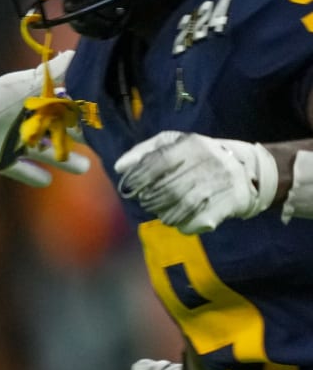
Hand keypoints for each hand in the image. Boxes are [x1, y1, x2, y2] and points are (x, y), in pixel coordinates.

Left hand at [0, 52, 90, 185]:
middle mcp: (26, 124)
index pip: (63, 109)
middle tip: (100, 144)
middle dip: (77, 137)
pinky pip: (22, 171)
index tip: (103, 117)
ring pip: (46, 153)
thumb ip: (52, 74)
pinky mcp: (1, 161)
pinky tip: (47, 181)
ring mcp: (13, 144)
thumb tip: (77, 54)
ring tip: (83, 167)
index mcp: (33, 105)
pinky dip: (34, 175)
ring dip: (64, 160)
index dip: (81, 113)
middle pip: (58, 132)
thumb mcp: (25, 87)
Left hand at [115, 131, 276, 234]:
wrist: (248, 169)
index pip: (157, 162)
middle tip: (147, 202)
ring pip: (182, 207)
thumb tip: (120, 168)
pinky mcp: (230, 203)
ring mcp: (220, 183)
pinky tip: (181, 222)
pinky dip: (184, 225)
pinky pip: (199, 220)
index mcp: (190, 145)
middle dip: (151, 200)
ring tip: (162, 213)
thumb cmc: (200, 156)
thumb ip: (144, 152)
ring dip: (165, 215)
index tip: (132, 188)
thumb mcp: (174, 144)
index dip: (139, 178)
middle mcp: (207, 162)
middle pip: (168, 188)